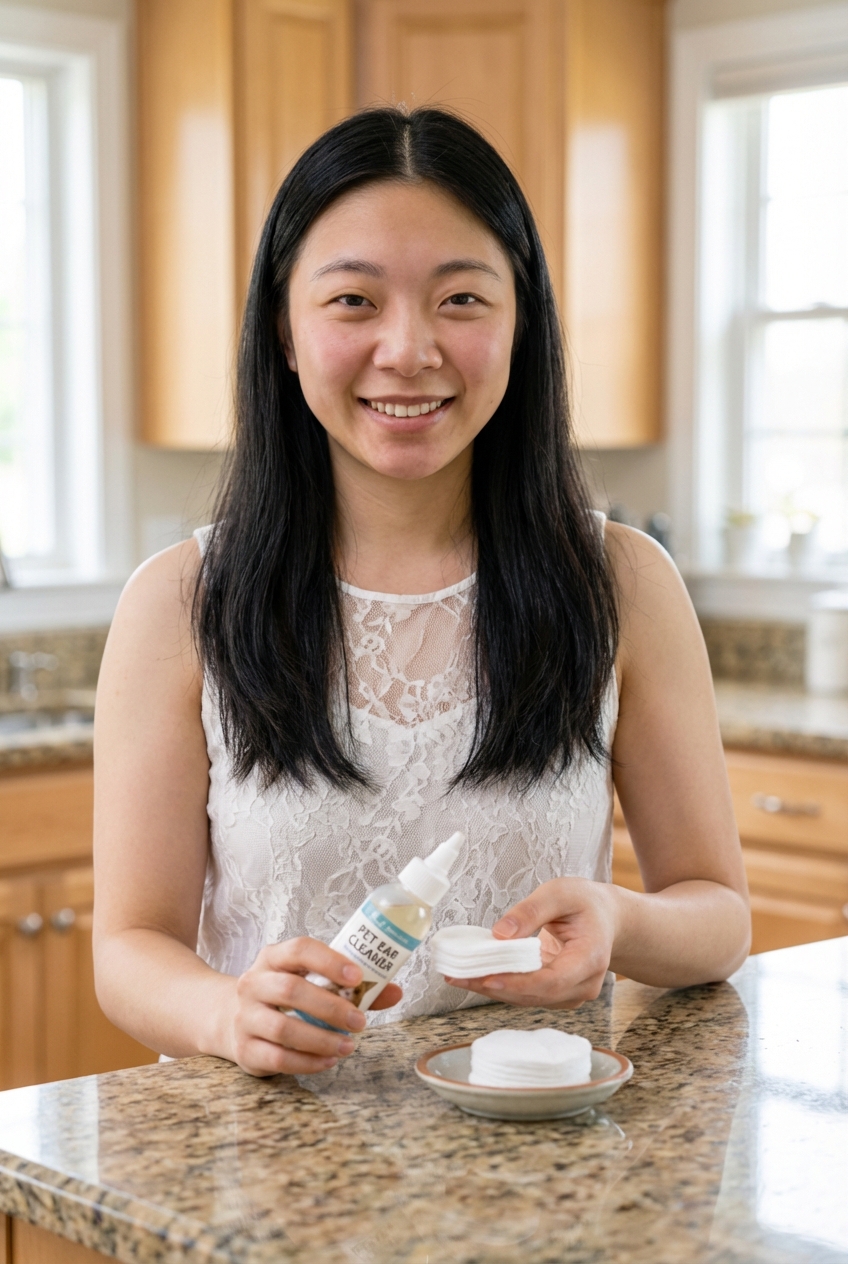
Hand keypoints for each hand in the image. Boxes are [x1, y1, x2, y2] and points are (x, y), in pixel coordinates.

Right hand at [231, 936, 401, 1075]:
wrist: (230, 1018)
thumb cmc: (282, 996)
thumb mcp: (309, 980)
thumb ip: (351, 987)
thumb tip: (395, 991)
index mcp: (273, 958)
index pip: (299, 949)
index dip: (329, 961)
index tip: (357, 977)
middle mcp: (253, 983)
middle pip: (291, 990)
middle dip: (331, 1007)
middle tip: (360, 1021)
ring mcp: (245, 1017)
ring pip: (283, 1029)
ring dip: (322, 1039)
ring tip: (349, 1045)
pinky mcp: (245, 1049)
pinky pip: (278, 1058)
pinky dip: (307, 1062)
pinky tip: (329, 1060)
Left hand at [445, 878, 617, 1008]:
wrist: (606, 918)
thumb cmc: (586, 903)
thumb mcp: (560, 893)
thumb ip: (530, 911)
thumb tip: (500, 934)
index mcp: (590, 958)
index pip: (552, 981)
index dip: (518, 983)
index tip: (487, 978)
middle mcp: (584, 984)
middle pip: (535, 995)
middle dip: (495, 987)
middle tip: (458, 976)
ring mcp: (571, 993)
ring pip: (528, 999)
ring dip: (493, 989)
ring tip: (459, 976)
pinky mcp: (557, 993)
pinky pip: (527, 994)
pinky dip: (502, 986)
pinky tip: (477, 976)